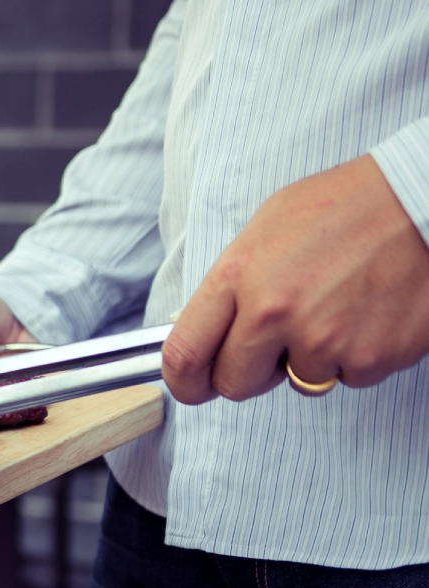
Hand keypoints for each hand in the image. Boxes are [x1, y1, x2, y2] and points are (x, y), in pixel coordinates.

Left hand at [163, 154, 428, 403]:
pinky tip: (368, 313)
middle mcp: (274, 313)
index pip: (184, 353)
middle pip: (234, 384)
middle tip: (273, 346)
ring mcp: (323, 339)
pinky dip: (356, 355)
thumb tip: (204, 327)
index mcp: (238, 276)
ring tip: (337, 307)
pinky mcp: (370, 357)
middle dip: (249, 373)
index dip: (183, 381)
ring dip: (311, 357)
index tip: (190, 387)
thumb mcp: (264, 230)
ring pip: (298, 382)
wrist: (421, 200)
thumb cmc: (343, 207)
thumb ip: (232, 285)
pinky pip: (348, 377)